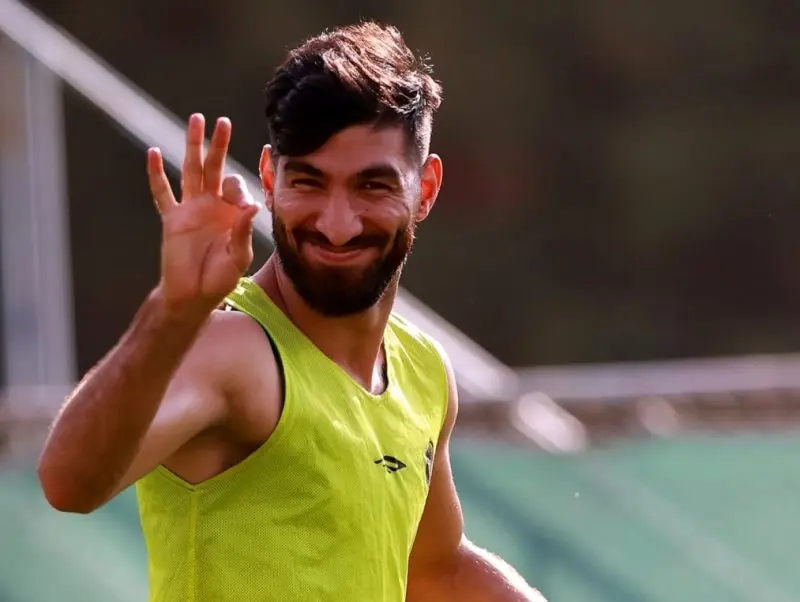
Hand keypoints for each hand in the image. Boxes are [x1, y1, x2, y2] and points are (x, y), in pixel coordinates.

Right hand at [147, 114, 259, 315]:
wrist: (192, 295)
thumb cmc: (220, 279)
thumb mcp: (238, 258)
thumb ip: (243, 232)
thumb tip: (249, 206)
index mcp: (233, 213)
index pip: (237, 186)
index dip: (238, 189)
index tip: (239, 205)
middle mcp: (213, 206)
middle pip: (215, 168)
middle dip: (218, 145)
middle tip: (222, 121)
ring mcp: (191, 209)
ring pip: (191, 171)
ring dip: (192, 147)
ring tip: (195, 121)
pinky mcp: (172, 218)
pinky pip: (163, 193)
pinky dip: (157, 174)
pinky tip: (155, 153)